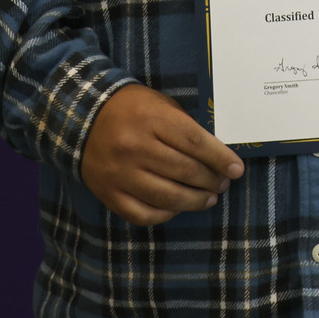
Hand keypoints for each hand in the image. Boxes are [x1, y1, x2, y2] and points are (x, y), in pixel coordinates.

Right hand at [81, 84, 244, 225]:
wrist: (81, 118)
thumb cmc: (130, 108)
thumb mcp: (159, 103)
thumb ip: (184, 126)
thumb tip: (216, 154)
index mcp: (150, 119)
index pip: (195, 142)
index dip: (220, 158)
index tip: (237, 169)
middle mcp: (135, 147)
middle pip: (185, 171)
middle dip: (211, 180)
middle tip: (222, 183)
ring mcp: (120, 174)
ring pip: (168, 197)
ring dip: (195, 200)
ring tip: (209, 198)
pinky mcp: (109, 194)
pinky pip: (144, 214)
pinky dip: (167, 214)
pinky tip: (178, 206)